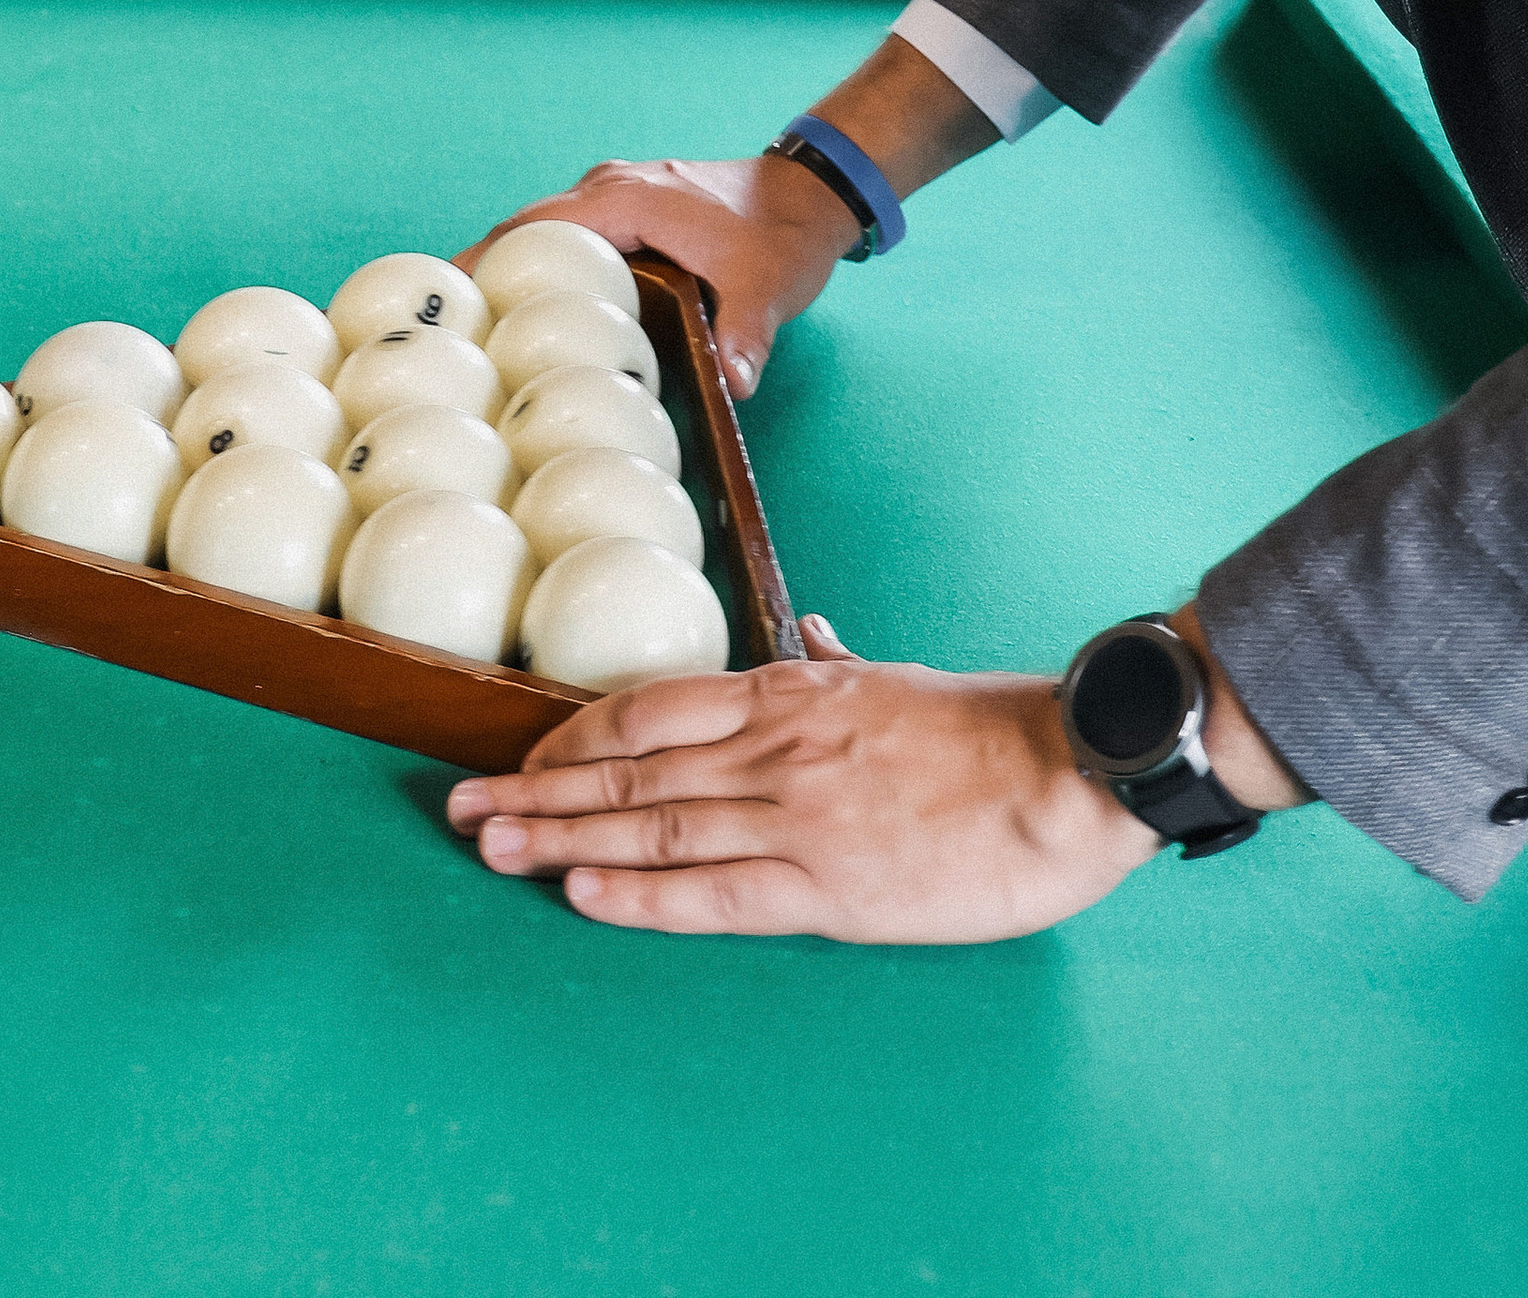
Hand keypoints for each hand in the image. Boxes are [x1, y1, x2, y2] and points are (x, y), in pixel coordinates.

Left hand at [446, 616, 1160, 942]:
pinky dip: (641, 893)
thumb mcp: (896, 678)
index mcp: (790, 695)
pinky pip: (715, 891)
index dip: (576, 736)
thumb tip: (809, 633)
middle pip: (631, 768)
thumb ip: (837, 664)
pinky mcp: (831, 884)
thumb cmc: (990, 729)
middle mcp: (775, 746)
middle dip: (539, 788)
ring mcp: (797, 814)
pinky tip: (584, 893)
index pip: (652, 708)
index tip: (523, 754)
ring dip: (563, 837)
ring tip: (492, 846)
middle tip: (460, 807)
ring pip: (654, 825)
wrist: (1066, 770)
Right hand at [461, 156, 859, 391]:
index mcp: (628, 199)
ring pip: (542, 226)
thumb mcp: (767, 288)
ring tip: (467, 320)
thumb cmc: (783, 234)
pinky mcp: (629, 206)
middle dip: (480, 267)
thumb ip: (745, 336)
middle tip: (436, 322)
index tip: (442, 297)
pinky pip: (566, 231)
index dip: (485, 260)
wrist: (811, 193)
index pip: (536, 227)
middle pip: (524, 226)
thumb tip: (733, 387)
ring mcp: (618, 192)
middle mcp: (612, 187)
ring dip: (507, 263)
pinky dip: (539, 261)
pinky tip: (526, 304)